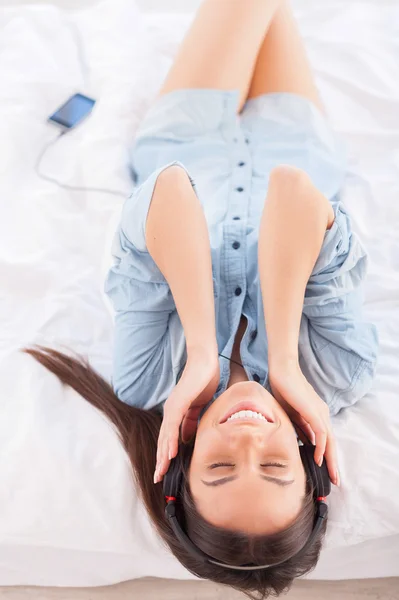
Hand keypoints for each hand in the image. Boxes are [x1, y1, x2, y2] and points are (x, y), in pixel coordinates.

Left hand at [154, 347, 219, 483]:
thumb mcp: (198, 407)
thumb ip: (191, 421)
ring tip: (161, 471)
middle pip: (163, 440)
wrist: (205, 363)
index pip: (168, 438)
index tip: (164, 471)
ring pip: (166, 436)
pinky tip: (171, 453)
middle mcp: (170, 412)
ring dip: (163, 455)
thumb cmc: (203, 381)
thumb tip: (187, 438)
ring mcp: (173, 407)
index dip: (165, 455)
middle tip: (157, 478)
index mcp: (175, 413)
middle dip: (160, 460)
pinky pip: (173, 425)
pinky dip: (172, 440)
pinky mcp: (179, 403)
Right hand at [269, 363, 339, 485]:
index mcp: (317, 414)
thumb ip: (300, 428)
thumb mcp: (292, 414)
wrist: (282, 371)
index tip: (327, 472)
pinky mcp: (313, 410)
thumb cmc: (284, 389)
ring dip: (330, 459)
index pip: (326, 439)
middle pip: (332, 443)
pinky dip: (321, 446)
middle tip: (335, 480)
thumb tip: (304, 443)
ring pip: (330, 440)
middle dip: (333, 463)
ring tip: (330, 474)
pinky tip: (317, 457)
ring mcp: (319, 412)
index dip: (327, 456)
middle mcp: (322, 414)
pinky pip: (321, 432)